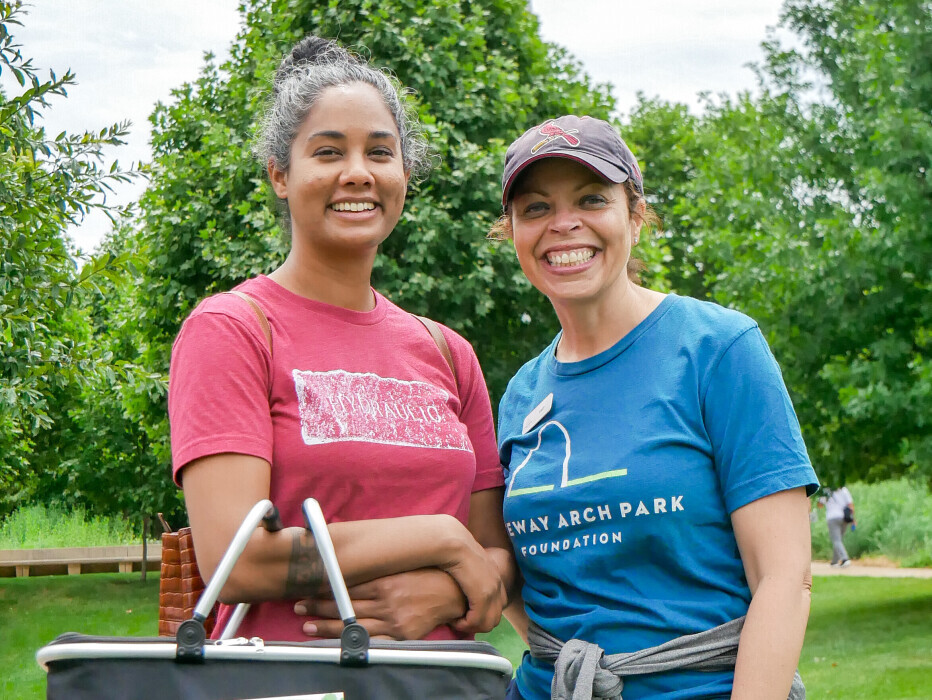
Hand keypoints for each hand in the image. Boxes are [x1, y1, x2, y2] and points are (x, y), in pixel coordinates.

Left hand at [295, 569, 466, 639]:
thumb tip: (353, 558)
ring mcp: (393, 620)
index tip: (307, 587)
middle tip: (298, 606)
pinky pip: (371, 641)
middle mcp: (386, 601)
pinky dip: (352, 641)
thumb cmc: (428, 574)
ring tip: (307, 626)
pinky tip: (336, 641)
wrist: (455, 593)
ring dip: (327, 627)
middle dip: (318, 606)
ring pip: (353, 626)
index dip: (324, 588)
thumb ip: (378, 564)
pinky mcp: (401, 635)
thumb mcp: (401, 563)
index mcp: (385, 580)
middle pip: (344, 606)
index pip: (346, 585)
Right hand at [440, 541, 506, 633]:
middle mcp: (497, 584)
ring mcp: (492, 590)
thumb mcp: (468, 566)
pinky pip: (477, 620)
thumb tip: (464, 583)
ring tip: (457, 622)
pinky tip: (455, 620)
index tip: (466, 614)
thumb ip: (471, 576)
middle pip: (495, 617)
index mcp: (495, 577)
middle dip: (478, 625)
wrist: (454, 544)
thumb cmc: (454, 552)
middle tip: (462, 623)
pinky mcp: (482, 595)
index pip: (498, 605)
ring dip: (472, 626)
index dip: (482, 614)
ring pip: (489, 622)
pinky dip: (466, 624)